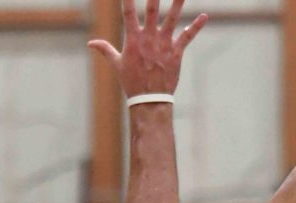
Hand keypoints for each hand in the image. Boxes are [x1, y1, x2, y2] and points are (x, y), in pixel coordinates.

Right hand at [88, 0, 207, 98]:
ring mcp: (164, 44)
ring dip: (178, 3)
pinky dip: (197, 26)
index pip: (128, 12)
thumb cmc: (132, 81)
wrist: (149, 100)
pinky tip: (205, 15)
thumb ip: (105, 50)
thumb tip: (90, 43)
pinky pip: (188, 36)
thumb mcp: (117, 64)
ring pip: (173, 18)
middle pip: (152, 9)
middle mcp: (149, 38)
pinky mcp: (176, 52)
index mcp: (133, 39)